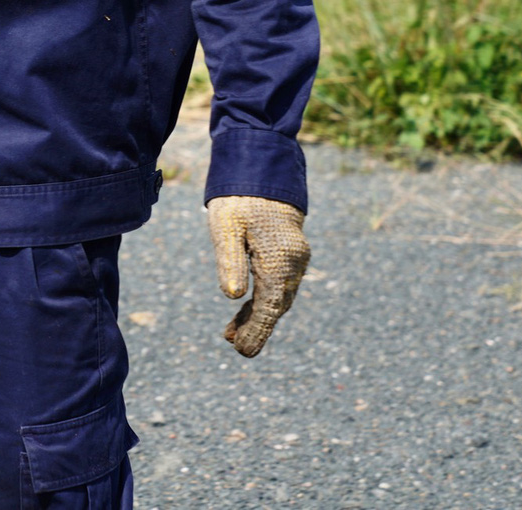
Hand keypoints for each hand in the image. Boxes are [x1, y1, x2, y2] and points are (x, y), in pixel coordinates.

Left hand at [206, 195, 309, 356]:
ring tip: (231, 333)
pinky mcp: (290, 254)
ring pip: (278, 297)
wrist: (262, 170)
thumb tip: (234, 297)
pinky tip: (244, 308)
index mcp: (279, 259)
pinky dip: (263, 299)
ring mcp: (295, 258)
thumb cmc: (239, 198)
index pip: (270, 306)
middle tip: (234, 345)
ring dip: (258, 315)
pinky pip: (279, 284)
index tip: (242, 351)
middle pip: (276, 305)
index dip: (257, 331)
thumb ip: (230, 260)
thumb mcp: (226, 226)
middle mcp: (294, 262)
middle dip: (256, 327)